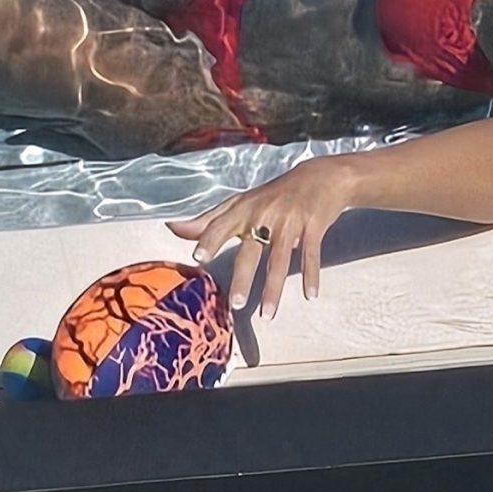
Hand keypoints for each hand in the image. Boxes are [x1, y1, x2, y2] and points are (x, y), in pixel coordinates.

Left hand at [165, 156, 355, 318]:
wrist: (320, 176)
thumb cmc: (273, 195)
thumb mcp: (241, 203)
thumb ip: (209, 220)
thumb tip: (172, 228)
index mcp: (244, 209)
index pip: (221, 225)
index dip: (210, 240)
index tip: (199, 258)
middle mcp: (265, 214)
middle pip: (251, 251)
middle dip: (243, 278)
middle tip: (235, 304)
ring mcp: (290, 220)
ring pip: (279, 259)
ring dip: (273, 288)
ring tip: (267, 314)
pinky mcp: (313, 226)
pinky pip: (310, 254)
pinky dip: (311, 275)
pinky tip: (310, 296)